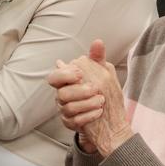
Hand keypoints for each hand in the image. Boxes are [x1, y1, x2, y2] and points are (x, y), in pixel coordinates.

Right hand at [48, 40, 132, 156]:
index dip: (64, 75)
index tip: (80, 74)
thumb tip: (98, 42)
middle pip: (61, 93)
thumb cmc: (102, 90)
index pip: (54, 77)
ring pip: (68, 108)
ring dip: (87, 104)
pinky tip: (99, 111)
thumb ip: (97, 58)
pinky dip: (88, 116)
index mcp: (66, 81)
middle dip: (79, 91)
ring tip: (101, 100)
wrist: (110, 115)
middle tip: (95, 89)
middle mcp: (62, 96)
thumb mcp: (102, 72)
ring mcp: (65, 111)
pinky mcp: (71, 123)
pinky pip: (75, 121)